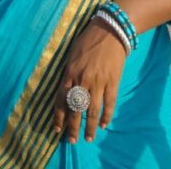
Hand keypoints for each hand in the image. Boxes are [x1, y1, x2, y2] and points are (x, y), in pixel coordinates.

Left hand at [53, 20, 125, 143]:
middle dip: (73, 127)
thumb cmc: (88, 39)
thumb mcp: (72, 54)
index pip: (62, 99)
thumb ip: (68, 72)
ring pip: (92, 110)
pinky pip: (109, 103)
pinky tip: (103, 124)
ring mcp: (99, 81)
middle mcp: (83, 79)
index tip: (57, 128)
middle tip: (72, 140)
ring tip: (88, 138)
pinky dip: (106, 115)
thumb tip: (65, 89)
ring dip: (89, 127)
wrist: (110, 29)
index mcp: (70, 72)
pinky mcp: (112, 81)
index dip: (59, 116)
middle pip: (76, 109)